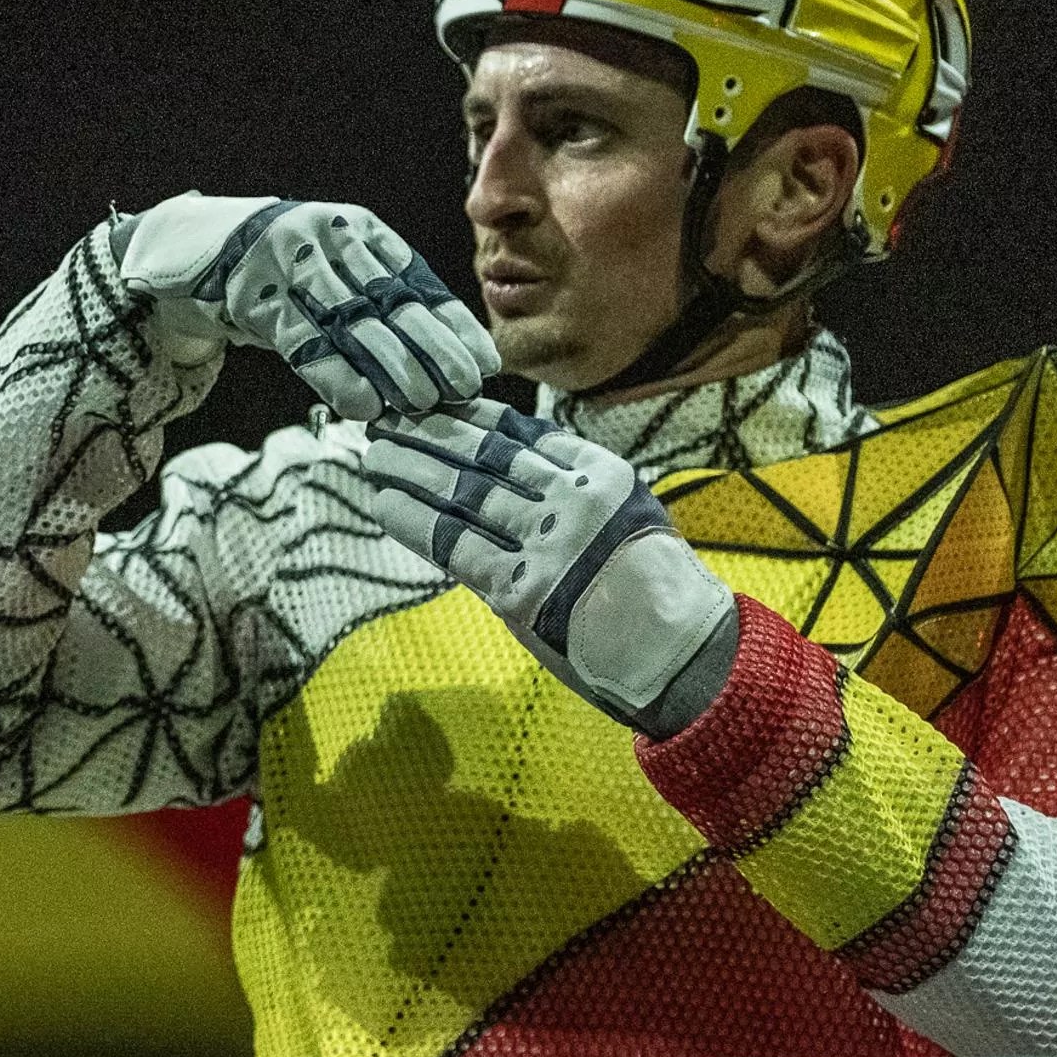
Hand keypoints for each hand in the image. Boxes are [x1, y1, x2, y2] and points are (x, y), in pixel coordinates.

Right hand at [116, 192, 498, 418]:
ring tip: (423, 405)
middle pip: (390, 303)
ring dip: (391, 367)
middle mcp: (326, 237)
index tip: (484, 364)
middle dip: (432, 350)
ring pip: (351, 323)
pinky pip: (301, 340)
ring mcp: (286, 263)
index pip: (416, 282)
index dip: (452, 326)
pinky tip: (363, 405)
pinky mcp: (249, 293)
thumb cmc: (272, 271)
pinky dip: (335, 375)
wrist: (183, 248)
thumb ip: (371, 300)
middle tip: (462, 392)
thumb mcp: (328, 271)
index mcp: (356, 229)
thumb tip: (435, 358)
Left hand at [362, 398, 741, 737]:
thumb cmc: (651, 588)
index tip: (431, 401)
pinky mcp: (520, 590)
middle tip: (386, 417)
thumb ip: (571, 487)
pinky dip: (412, 519)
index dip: (467, 416)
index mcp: (601, 474)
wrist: (681, 655)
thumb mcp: (626, 515)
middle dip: (428, 432)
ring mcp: (546, 545)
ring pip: (462, 491)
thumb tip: (507, 462)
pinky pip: (452, 544)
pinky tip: (382, 500)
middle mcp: (573, 501)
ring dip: (410, 468)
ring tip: (374, 452)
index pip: (519, 434)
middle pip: (483, 455)